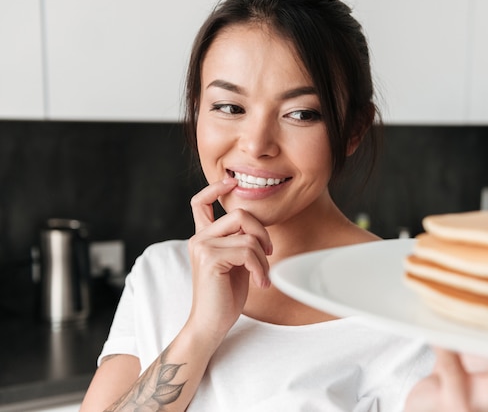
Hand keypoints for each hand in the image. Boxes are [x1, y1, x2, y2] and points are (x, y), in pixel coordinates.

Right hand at [187, 178, 272, 338]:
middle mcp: (199, 238)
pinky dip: (260, 268)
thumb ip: (239, 242)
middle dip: (262, 232)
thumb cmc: (224, 296)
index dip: (216, 188)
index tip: (232, 182)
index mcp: (203, 237)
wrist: (210, 325)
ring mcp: (202, 247)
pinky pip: (248, 251)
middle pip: (240, 214)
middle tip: (269, 253)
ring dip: (263, 258)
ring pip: (248, 236)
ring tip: (262, 276)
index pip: (200, 202)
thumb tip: (257, 229)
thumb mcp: (235, 263)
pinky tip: (259, 283)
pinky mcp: (210, 258)